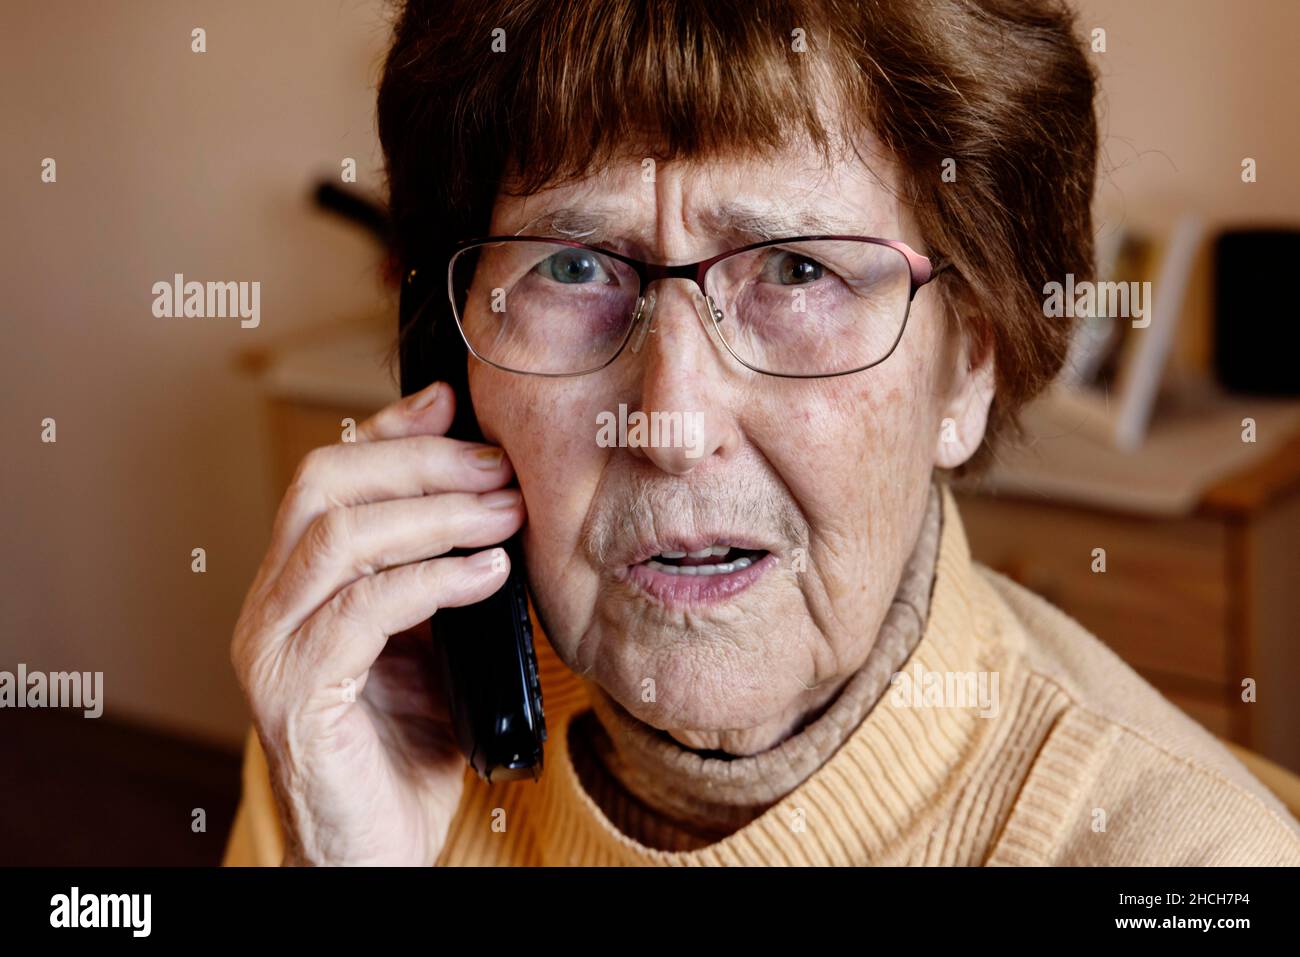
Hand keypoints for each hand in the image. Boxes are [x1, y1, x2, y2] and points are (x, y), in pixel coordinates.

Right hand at [230, 381, 523, 864]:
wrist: (374, 851)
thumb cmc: (406, 750)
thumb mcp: (432, 643)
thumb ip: (441, 576)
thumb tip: (491, 503)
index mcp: (300, 585)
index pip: (330, 475)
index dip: (392, 430)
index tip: (458, 404)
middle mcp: (271, 606)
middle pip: (323, 486)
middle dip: (420, 463)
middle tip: (499, 469)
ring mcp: (273, 650)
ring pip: (337, 537)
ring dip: (433, 513)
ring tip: (505, 513)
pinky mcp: (293, 697)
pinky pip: (359, 610)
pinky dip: (430, 579)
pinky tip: (485, 575)